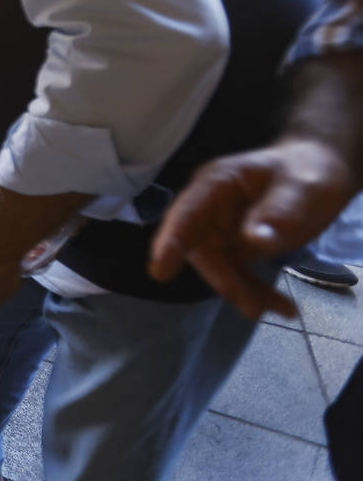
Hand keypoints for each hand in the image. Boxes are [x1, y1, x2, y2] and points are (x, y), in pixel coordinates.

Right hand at [148, 138, 355, 319]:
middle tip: (251, 307)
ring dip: (241, 291)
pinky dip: (259, 292)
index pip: (187, 213)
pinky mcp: (238, 247)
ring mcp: (222, 229)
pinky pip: (240, 274)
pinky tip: (284, 308)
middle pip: (200, 248)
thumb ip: (277, 210)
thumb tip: (254, 240)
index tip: (161, 272)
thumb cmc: (306, 170)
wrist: (319, 170)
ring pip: (218, 266)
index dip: (171, 242)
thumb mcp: (300, 187)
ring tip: (274, 311)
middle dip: (222, 278)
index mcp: (217, 183)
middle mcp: (211, 207)